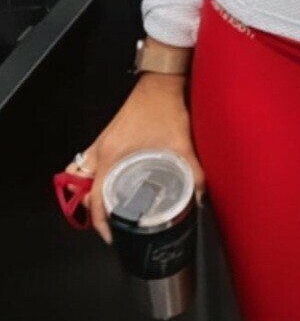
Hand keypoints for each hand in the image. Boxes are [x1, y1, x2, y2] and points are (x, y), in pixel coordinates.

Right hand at [68, 75, 203, 244]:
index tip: (111, 235)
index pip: (94, 198)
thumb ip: (195, 174)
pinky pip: (87, 161)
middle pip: (79, 187)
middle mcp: (100, 151)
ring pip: (78, 173)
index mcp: (112, 156)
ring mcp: (100, 143)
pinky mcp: (106, 137)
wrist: (160, 84)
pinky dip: (91, 174)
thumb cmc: (165, 110)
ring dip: (86, 190)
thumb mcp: (182, 145)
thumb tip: (201, 198)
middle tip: (108, 222)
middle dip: (89, 208)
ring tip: (105, 205)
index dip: (100, 222)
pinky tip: (110, 181)